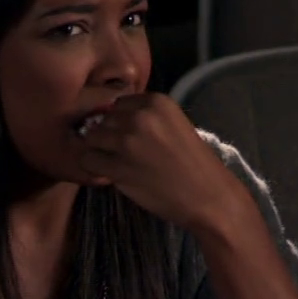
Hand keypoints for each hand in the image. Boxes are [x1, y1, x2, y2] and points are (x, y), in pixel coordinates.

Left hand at [77, 94, 249, 232]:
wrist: (209, 197)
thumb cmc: (195, 164)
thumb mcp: (175, 125)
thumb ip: (146, 118)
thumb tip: (108, 119)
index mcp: (157, 101)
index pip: (119, 103)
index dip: (121, 121)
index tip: (133, 138)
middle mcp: (139, 116)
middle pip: (104, 120)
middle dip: (110, 136)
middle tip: (126, 155)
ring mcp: (127, 141)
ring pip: (91, 138)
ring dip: (100, 152)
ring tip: (119, 165)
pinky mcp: (118, 167)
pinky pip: (88, 161)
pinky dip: (96, 169)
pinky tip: (113, 176)